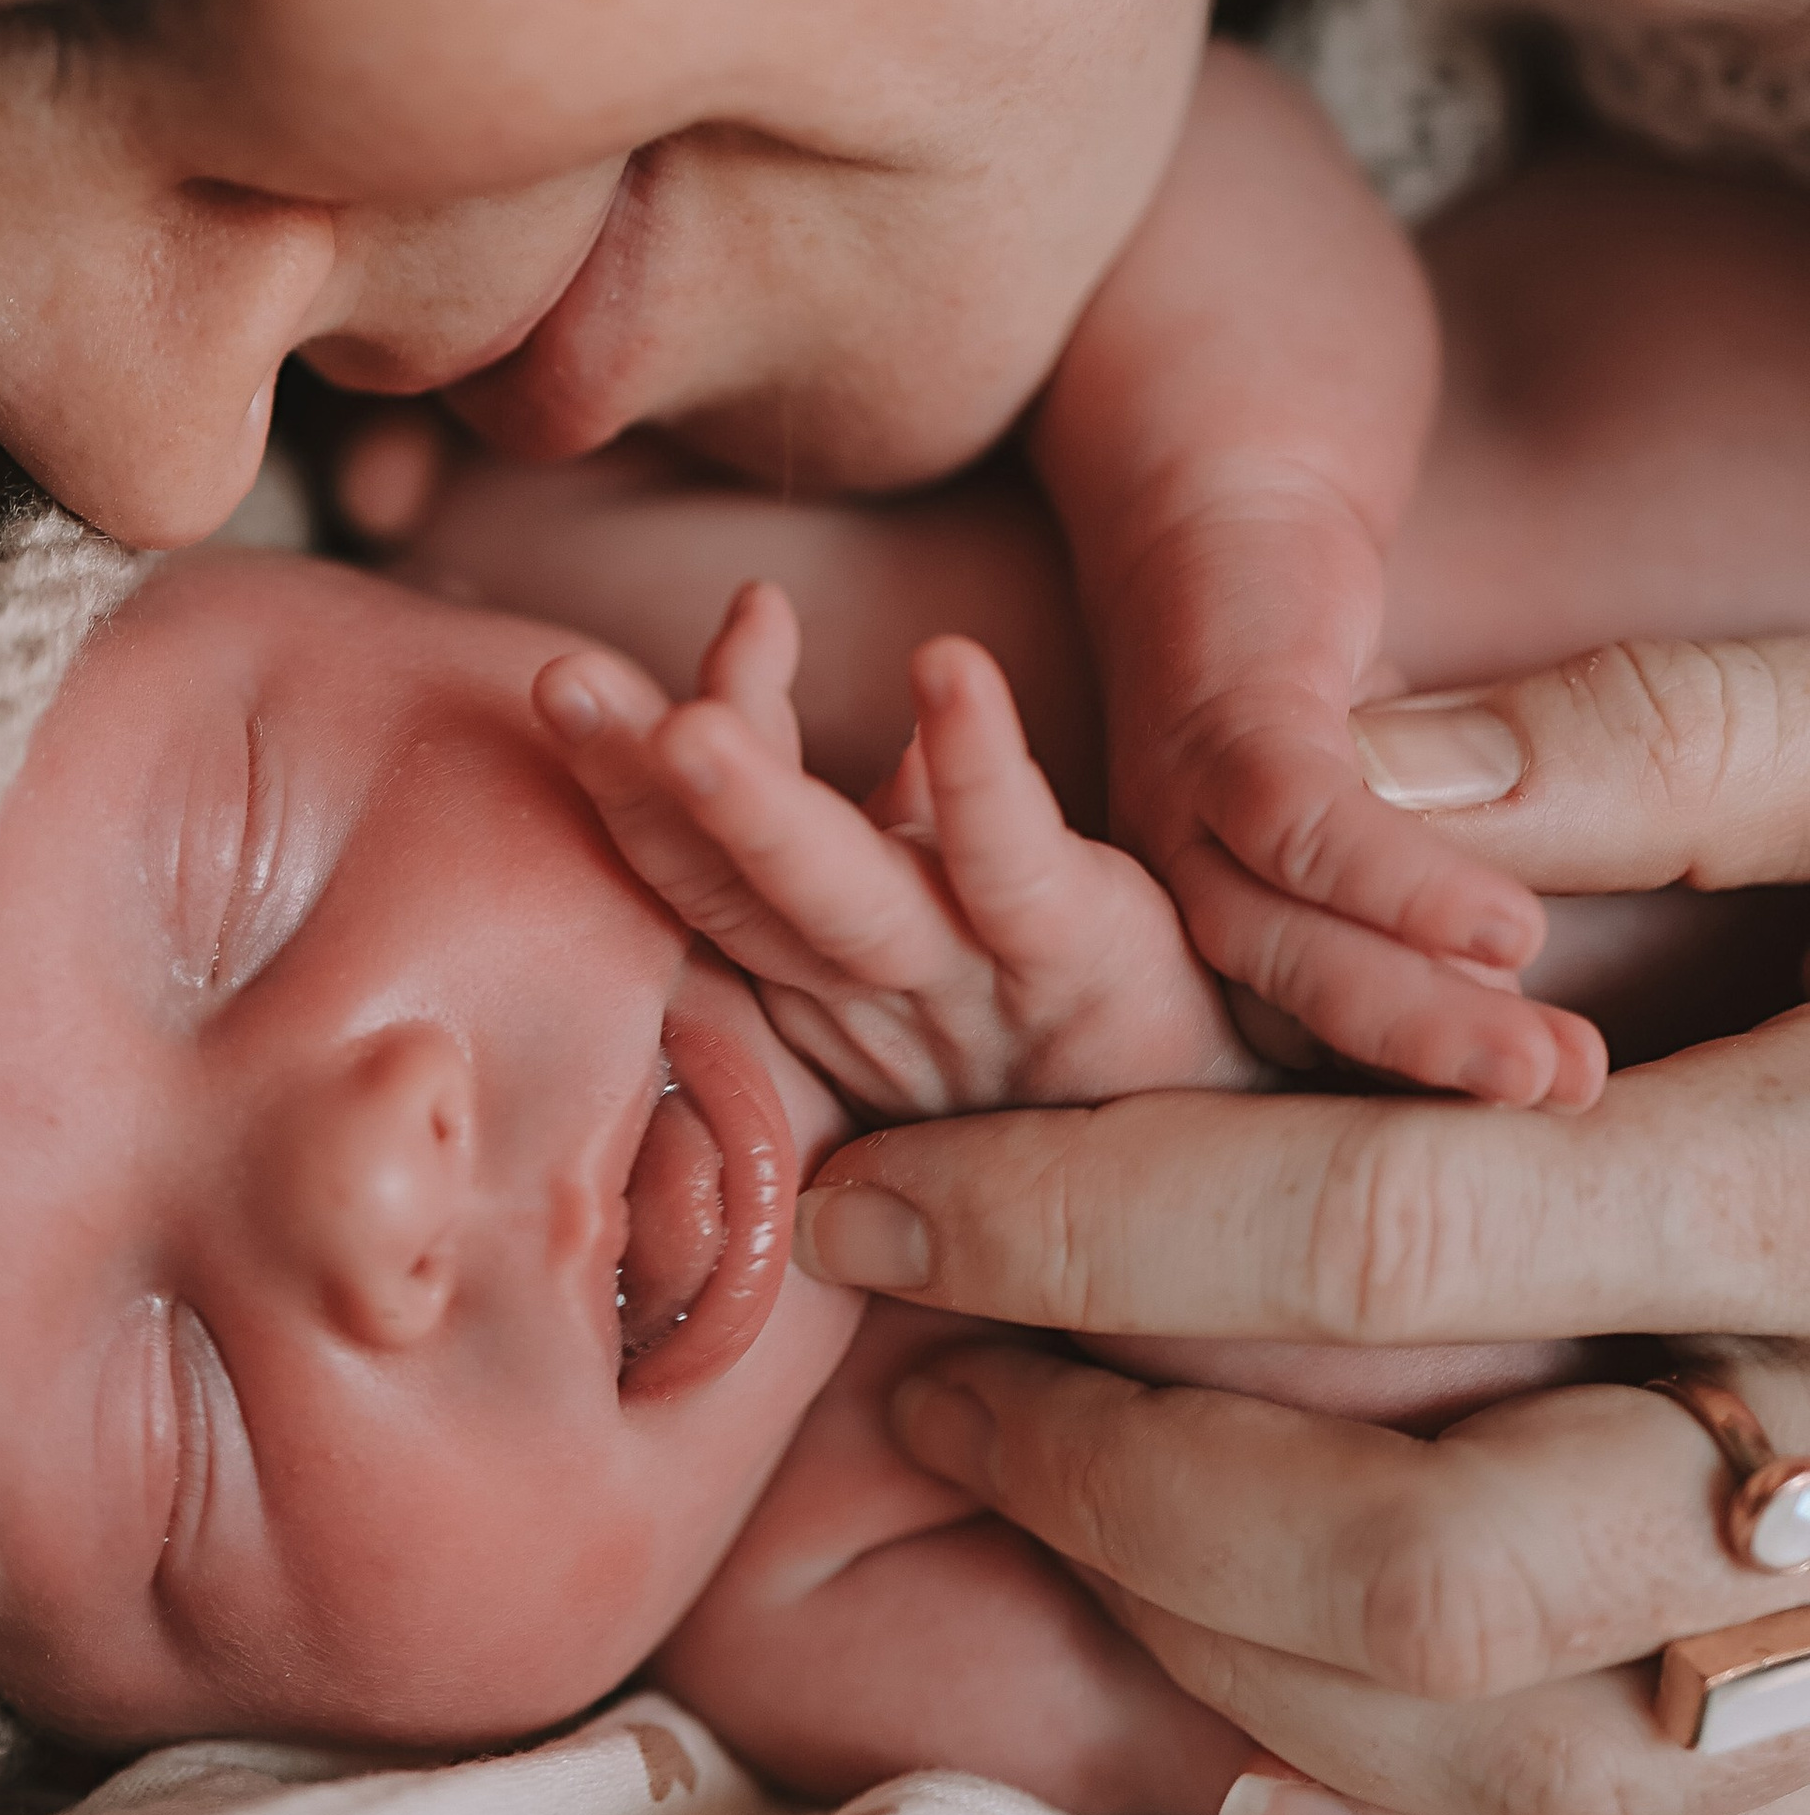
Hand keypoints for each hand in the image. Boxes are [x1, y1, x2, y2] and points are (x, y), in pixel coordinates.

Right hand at [536, 583, 1252, 1116]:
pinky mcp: (1081, 956)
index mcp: (832, 979)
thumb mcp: (993, 916)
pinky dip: (980, 763)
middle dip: (631, 785)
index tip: (581, 678)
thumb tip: (907, 750)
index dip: (632, 784)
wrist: (1260, 1149)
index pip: (700, 874)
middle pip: (725, 885)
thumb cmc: (1114, 1042)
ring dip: (753, 804)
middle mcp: (877, 988)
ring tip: (687, 719)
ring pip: (833, 891)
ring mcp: (972, 979)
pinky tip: (951, 665)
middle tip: (555, 683)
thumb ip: (939, 827)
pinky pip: (1014, 860)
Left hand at [783, 631, 1809, 1814]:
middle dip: (1113, 1484)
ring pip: (1520, 1757)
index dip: (1071, 1220)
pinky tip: (1237, 1755)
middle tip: (926, 1383)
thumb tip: (1341, 787)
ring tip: (1054, 1523)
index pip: (1368, 1234)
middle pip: (1419, 1560)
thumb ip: (1652, 750)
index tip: (860, 1200)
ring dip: (1224, 1665)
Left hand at [1102, 472, 1604, 1108]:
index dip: (1418, 1098)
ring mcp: (1182, 812)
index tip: (1547, 1126)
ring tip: (1548, 1070)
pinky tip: (1508, 928)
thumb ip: (1416, 904)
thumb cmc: (1309, 691)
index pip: (1306, 1054)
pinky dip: (1395, 879)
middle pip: (1284, 1027)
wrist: (1219, 518)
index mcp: (1221, 935)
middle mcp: (1176, 895)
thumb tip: (1505, 1007)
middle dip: (1422, 1085)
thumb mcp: (1376, 814)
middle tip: (1559, 1120)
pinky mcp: (1215, 722)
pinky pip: (1293, 823)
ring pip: (1282, 946)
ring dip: (1416, 1014)